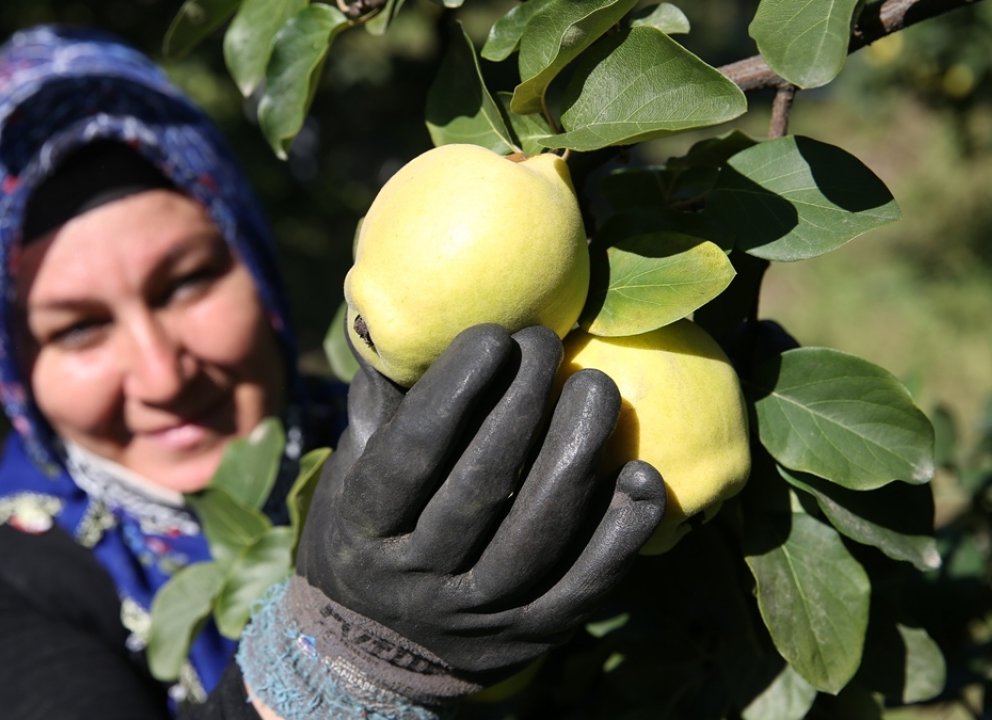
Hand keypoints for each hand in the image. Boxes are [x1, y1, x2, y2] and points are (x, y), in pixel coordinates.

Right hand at [294, 323, 665, 689]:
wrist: (375, 654)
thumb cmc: (365, 537)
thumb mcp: (348, 477)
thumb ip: (379, 409)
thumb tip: (397, 318)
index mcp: (364, 530)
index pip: (412, 455)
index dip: (454, 391)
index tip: (492, 335)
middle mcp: (417, 580)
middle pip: (481, 487)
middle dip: (522, 405)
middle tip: (548, 343)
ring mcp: (479, 615)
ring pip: (536, 533)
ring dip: (575, 454)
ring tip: (596, 387)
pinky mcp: (532, 638)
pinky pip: (584, 585)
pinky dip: (620, 533)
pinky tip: (643, 476)